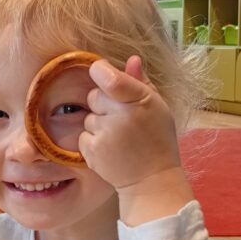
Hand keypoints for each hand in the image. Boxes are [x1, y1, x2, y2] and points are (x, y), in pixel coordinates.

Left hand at [80, 55, 192, 223]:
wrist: (151, 180)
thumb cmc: (157, 139)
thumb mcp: (157, 107)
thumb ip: (141, 83)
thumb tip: (132, 59)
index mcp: (140, 100)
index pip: (110, 78)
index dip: (100, 71)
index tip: (99, 71)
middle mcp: (121, 116)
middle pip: (94, 95)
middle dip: (103, 104)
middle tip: (121, 118)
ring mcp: (104, 134)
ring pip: (89, 117)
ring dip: (99, 124)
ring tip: (118, 138)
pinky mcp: (92, 151)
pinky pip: (83, 135)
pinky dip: (92, 141)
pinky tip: (110, 149)